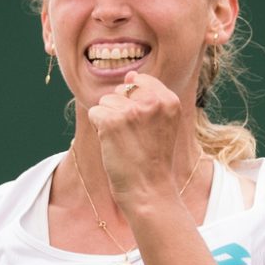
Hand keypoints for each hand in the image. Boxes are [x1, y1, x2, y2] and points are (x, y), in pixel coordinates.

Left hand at [86, 71, 183, 208]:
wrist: (148, 190)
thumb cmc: (153, 159)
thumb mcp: (163, 123)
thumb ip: (151, 97)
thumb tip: (130, 75)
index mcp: (170, 99)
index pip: (140, 81)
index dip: (134, 103)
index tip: (143, 127)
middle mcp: (153, 101)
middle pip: (121, 91)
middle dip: (120, 111)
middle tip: (134, 138)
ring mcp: (132, 110)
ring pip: (105, 102)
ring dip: (108, 121)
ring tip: (124, 141)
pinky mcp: (111, 120)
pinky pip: (94, 113)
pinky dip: (98, 129)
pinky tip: (113, 144)